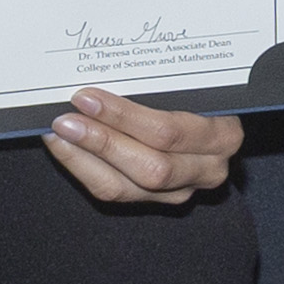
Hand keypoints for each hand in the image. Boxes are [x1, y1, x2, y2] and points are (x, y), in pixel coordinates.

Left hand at [45, 86, 241, 205]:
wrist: (206, 125)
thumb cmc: (197, 95)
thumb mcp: (190, 86)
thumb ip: (156, 89)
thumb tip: (101, 81)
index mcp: (224, 135)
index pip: (170, 132)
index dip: (124, 117)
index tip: (87, 97)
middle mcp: (209, 169)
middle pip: (151, 165)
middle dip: (102, 141)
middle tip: (66, 119)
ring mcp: (183, 189)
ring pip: (127, 187)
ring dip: (85, 158)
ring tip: (59, 134)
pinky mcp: (157, 201)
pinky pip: (115, 192)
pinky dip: (84, 168)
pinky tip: (65, 147)